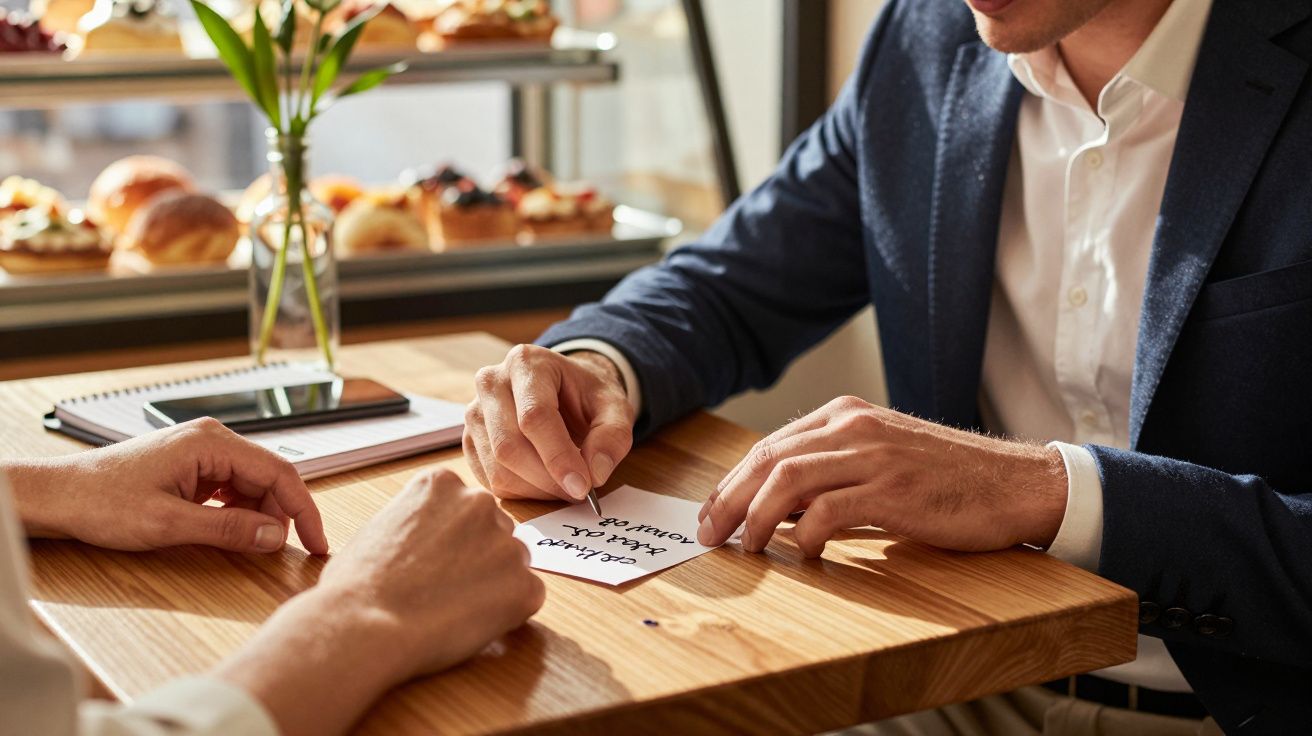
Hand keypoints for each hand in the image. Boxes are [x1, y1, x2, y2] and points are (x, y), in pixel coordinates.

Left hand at [8, 418, 326, 554]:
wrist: (59, 496)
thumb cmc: (101, 502)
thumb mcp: (168, 524)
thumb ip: (228, 529)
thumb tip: (275, 536)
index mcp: (211, 443)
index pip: (280, 472)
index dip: (305, 510)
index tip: (318, 541)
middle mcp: (211, 439)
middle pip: (269, 477)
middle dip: (282, 515)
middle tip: (286, 551)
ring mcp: (201, 451)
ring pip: (252, 483)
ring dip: (259, 515)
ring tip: (254, 545)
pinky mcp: (191, 466)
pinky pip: (232, 487)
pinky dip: (239, 511)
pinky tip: (232, 531)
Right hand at [314, 467, 545, 677]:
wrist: (364, 624)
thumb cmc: (357, 585)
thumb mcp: (382, 525)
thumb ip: (420, 519)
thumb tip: (434, 536)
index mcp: (443, 483)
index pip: (465, 508)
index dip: (451, 541)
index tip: (432, 562)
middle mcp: (481, 502)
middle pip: (493, 531)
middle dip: (478, 558)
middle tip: (444, 589)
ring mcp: (507, 542)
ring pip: (511, 564)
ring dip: (493, 584)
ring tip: (450, 609)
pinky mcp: (525, 585)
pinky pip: (526, 597)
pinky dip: (507, 614)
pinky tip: (468, 623)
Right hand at [463, 344, 634, 501]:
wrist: (564, 390)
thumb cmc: (586, 396)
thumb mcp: (615, 407)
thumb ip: (613, 436)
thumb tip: (595, 474)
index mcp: (527, 363)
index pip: (534, 416)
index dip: (558, 457)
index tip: (582, 486)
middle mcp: (491, 382)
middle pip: (509, 445)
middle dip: (547, 479)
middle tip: (578, 491)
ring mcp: (474, 412)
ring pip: (497, 468)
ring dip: (536, 490)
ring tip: (564, 485)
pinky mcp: (469, 440)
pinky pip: (489, 479)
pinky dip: (521, 492)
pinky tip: (544, 483)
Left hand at [696, 396, 1067, 557]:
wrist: (1016, 483)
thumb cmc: (947, 479)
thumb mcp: (881, 459)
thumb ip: (831, 473)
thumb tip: (776, 509)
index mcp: (845, 414)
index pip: (769, 446)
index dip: (731, 482)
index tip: (711, 514)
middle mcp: (853, 425)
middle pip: (767, 460)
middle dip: (728, 500)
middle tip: (709, 535)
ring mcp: (873, 454)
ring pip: (787, 480)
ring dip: (755, 517)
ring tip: (746, 548)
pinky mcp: (893, 489)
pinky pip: (829, 510)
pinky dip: (805, 535)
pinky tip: (805, 554)